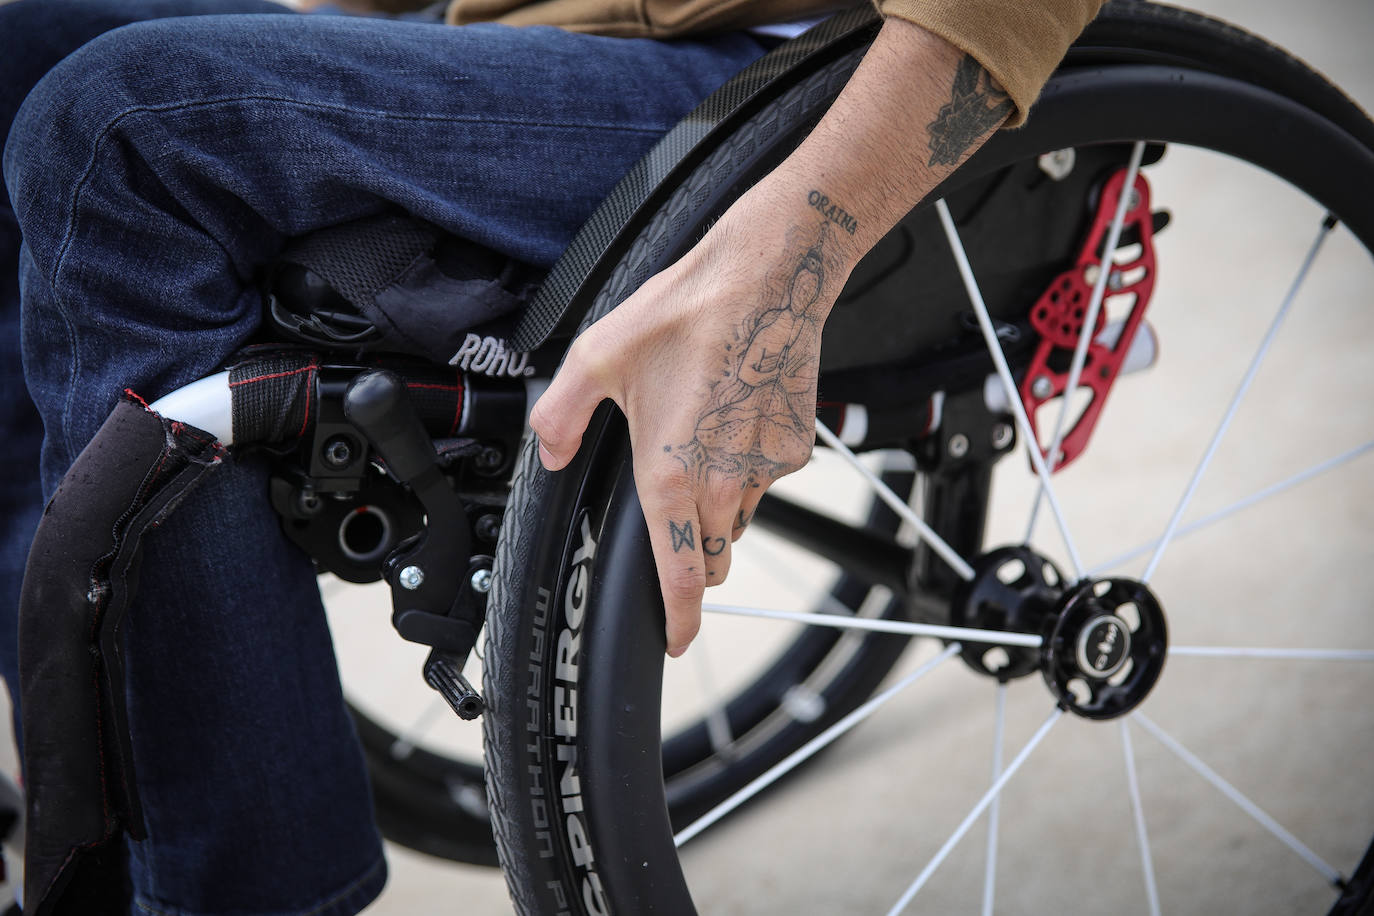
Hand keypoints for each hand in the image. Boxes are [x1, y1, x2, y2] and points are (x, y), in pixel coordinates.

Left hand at [530, 207, 846, 656]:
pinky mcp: (793, 450)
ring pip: (735, 523)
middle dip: (690, 558)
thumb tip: (547, 453)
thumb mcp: (594, 360)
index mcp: (668, 476)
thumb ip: (559, 417)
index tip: (673, 640)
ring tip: (696, 448)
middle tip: (669, 514)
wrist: (764, 280)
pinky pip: (764, 483)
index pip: (679, 578)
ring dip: (715, 512)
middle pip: (710, 560)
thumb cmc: (681, 315)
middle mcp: (720, 484)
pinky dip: (745, 471)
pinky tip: (729, 422)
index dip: (677, 621)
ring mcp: (762, 470)